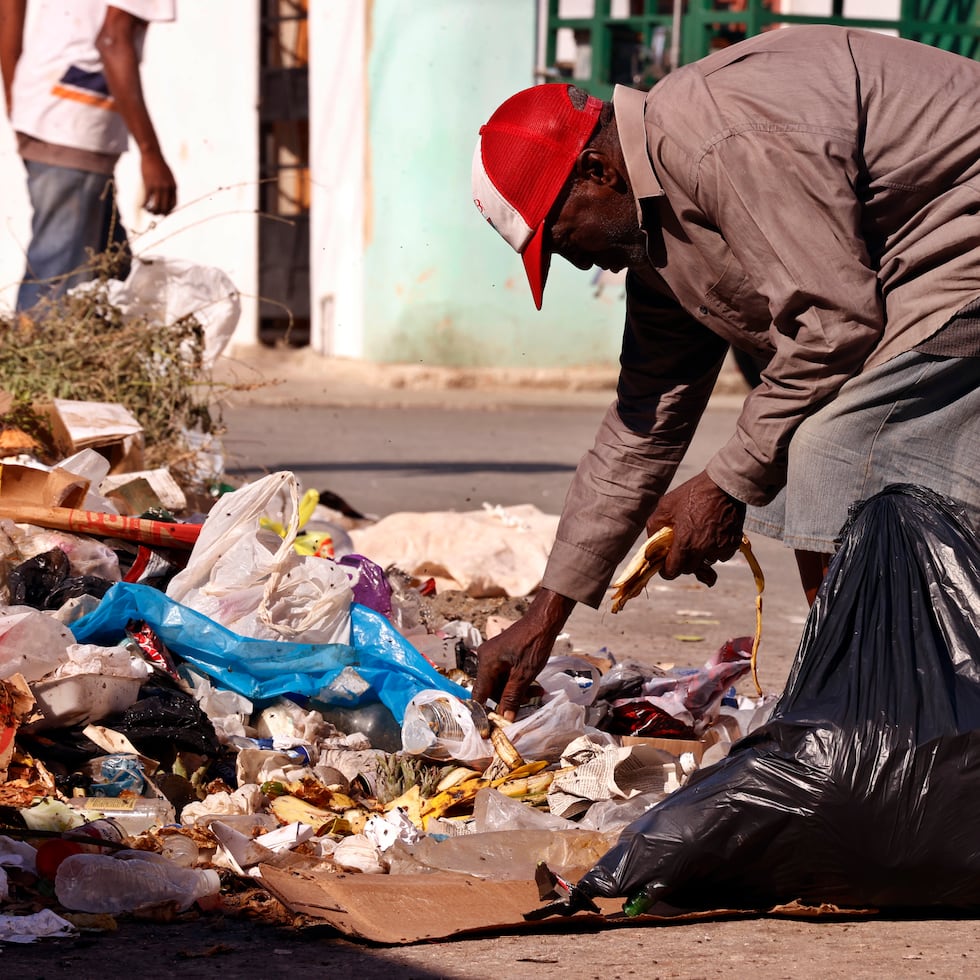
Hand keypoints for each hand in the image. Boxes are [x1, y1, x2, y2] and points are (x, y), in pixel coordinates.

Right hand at [141, 149, 175, 214]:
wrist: (152, 154)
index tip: (164, 212)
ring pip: (157, 206)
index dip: (169, 210)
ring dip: (152, 211)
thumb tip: (167, 196)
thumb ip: (169, 186)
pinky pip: (147, 200)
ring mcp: (158, 187)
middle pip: (166, 207)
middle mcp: (168, 188)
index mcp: (174, 186)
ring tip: (148, 211)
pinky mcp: (149, 185)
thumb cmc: (159, 165)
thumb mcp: (169, 176)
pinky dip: (144, 205)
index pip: (174, 204)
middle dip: (160, 213)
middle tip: (155, 213)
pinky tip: (142, 206)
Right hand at [472, 588, 575, 719]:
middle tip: (531, 700)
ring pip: (501, 682)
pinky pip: (506, 673)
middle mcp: (485, 658)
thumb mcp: (524, 675)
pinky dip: (517, 680)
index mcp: (486, 663)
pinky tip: (533, 683)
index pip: (479, 695)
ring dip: (517, 690)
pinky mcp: (502, 653)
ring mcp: (493, 655)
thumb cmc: (534, 644)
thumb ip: (512, 697)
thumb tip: (505, 718)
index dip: (484, 711)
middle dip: (510, 698)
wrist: (544, 620)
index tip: (494, 725)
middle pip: (492, 689)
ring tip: (537, 691)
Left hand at [645, 471, 745, 586]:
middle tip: (682, 546)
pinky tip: (712, 534)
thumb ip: (655, 528)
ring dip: (701, 555)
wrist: (724, 484)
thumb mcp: (665, 506)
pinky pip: (722, 555)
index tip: (666, 563)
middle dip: (683, 561)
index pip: (672, 571)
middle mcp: (703, 550)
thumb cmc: (692, 493)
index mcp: (685, 543)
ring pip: (706, 562)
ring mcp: (720, 548)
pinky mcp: (734, 544)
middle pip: (690, 569)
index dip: (666, 570)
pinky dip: (716, 549)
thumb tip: (653, 545)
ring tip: (699, 535)